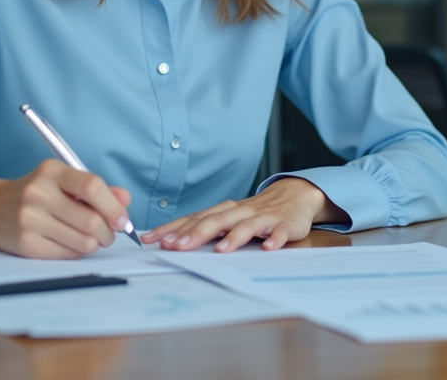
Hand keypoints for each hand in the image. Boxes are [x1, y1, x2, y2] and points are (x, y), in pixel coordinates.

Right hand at [0, 160, 132, 258]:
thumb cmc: (35, 193)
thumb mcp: (63, 181)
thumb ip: (96, 189)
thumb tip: (125, 199)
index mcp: (51, 172)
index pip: (91, 187)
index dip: (113, 207)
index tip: (123, 220)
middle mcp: (38, 193)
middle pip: (91, 221)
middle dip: (108, 232)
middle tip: (108, 233)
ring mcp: (30, 220)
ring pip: (83, 242)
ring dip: (94, 244)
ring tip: (89, 237)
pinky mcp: (26, 244)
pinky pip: (68, 255)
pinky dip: (76, 252)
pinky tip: (69, 242)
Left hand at [141, 177, 346, 252]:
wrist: (294, 196)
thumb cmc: (256, 212)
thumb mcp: (229, 217)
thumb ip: (206, 228)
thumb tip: (173, 241)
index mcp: (224, 211)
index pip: (194, 218)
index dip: (172, 229)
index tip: (152, 239)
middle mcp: (240, 211)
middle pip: (215, 221)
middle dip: (195, 233)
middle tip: (177, 246)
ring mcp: (263, 217)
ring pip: (246, 226)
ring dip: (234, 237)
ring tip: (221, 250)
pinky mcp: (284, 224)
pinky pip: (280, 232)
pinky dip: (275, 239)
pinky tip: (269, 248)